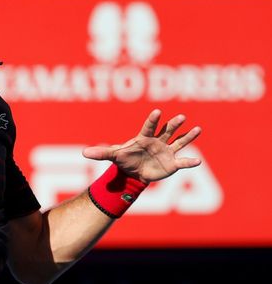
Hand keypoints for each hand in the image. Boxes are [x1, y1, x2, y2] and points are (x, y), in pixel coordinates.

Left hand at [82, 109, 201, 183]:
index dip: (153, 120)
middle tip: (182, 116)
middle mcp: (157, 141)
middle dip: (174, 124)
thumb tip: (84, 153)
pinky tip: (197, 161)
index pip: (149, 126)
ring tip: (198, 129)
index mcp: (143, 137)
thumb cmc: (124, 159)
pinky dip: (189, 161)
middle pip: (167, 130)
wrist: (133, 172)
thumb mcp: (113, 156)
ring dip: (188, 136)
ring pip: (179, 141)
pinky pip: (182, 161)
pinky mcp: (172, 163)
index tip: (158, 111)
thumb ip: (101, 152)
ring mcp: (166, 151)